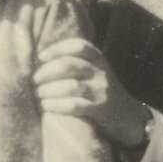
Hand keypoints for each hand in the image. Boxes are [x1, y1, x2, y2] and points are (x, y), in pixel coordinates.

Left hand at [33, 37, 148, 148]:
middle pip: (68, 65)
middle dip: (46, 72)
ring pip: (70, 86)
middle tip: (34, 80)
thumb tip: (41, 59)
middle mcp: (101, 71)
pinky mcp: (100, 108)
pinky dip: (57, 105)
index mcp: (98, 59)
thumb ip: (76, 63)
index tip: (41, 57)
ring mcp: (101, 90)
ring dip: (49, 90)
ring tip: (38, 94)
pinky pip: (75, 105)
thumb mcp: (95, 71)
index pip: (78, 45)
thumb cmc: (101, 91)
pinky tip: (46, 106)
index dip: (57, 49)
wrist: (127, 115)